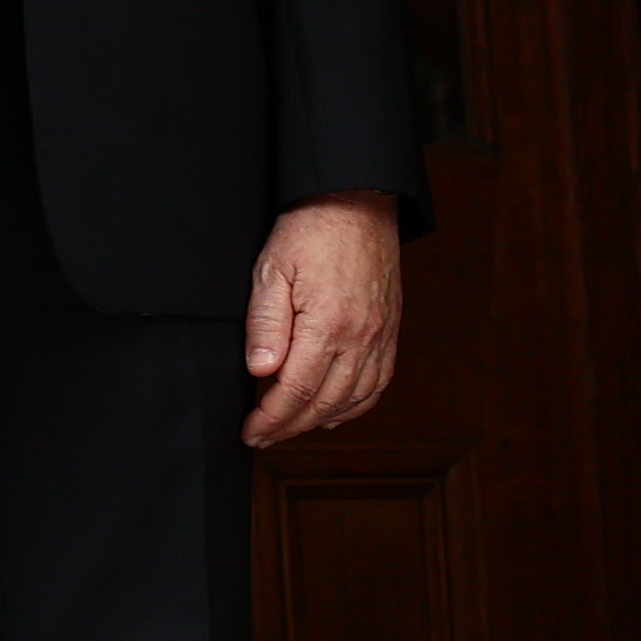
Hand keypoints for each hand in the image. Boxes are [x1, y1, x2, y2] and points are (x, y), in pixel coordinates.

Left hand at [243, 191, 402, 445]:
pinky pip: (377, 382)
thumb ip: (266, 324)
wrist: (357, 204)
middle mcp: (361, 338)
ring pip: (354, 398)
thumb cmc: (309, 232)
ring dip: (320, 420)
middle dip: (290, 426)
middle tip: (263, 436)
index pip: (296, 390)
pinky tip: (333, 410)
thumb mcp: (271, 271)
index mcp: (329, 325)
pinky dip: (355, 404)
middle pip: (324, 402)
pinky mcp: (390, 331)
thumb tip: (261, 371)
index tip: (251, 431)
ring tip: (290, 428)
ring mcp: (381, 336)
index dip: (271, 417)